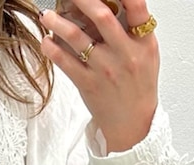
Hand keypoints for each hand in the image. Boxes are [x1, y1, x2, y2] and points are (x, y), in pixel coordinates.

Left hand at [37, 0, 158, 152]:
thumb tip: (114, 3)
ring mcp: (105, 69)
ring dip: (58, 23)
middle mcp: (124, 54)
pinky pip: (66, 63)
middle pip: (102, 16)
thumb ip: (134, 28)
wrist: (133, 123)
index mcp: (143, 42)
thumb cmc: (138, 85)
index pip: (137, 7)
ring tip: (47, 15)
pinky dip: (53, 50)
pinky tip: (46, 41)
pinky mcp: (88, 84)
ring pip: (77, 39)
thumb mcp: (147, 52)